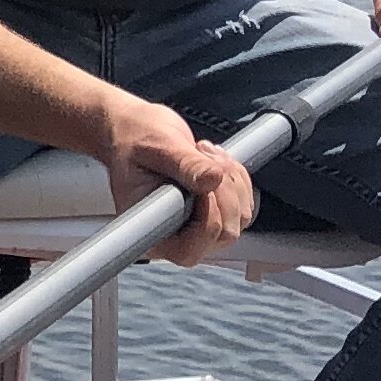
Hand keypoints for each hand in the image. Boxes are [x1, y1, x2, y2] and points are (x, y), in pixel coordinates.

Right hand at [94, 91, 257, 266]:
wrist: (136, 131)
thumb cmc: (135, 141)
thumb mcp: (158, 147)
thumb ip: (185, 164)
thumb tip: (212, 179)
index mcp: (150, 232)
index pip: (191, 249)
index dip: (206, 215)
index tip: (198, 181)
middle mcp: (174, 237)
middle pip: (224, 233)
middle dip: (223, 190)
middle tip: (202, 157)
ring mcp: (197, 228)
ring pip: (240, 218)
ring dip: (231, 180)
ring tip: (204, 154)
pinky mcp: (215, 215)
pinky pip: (245, 206)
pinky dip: (238, 179)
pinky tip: (213, 162)